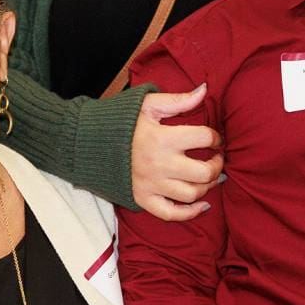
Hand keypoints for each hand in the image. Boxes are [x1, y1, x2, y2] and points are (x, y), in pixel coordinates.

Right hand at [130, 83, 217, 220]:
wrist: (87, 142)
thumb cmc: (119, 120)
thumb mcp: (147, 104)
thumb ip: (178, 100)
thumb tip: (204, 90)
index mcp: (163, 138)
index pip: (204, 138)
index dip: (215, 137)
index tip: (214, 138)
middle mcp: (160, 164)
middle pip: (204, 172)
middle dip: (217, 165)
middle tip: (216, 158)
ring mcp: (151, 185)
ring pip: (192, 194)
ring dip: (207, 186)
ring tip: (207, 177)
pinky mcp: (143, 199)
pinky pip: (172, 213)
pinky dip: (191, 212)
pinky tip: (202, 204)